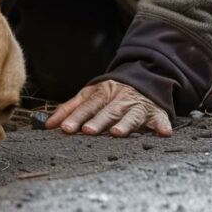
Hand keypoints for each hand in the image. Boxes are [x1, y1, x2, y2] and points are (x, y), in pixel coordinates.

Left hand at [46, 80, 172, 136]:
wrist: (143, 78)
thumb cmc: (110, 93)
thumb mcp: (89, 96)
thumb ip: (69, 109)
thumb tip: (48, 125)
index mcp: (101, 93)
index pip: (86, 106)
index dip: (76, 117)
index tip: (66, 128)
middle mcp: (119, 99)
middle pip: (107, 111)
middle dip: (97, 121)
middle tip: (88, 130)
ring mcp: (138, 105)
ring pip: (131, 115)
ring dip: (125, 124)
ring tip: (117, 133)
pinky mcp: (156, 112)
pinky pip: (161, 119)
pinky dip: (162, 125)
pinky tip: (163, 133)